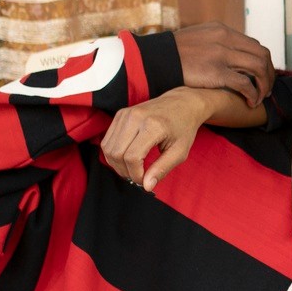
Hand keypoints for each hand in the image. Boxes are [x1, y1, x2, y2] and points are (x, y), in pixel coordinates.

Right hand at [101, 87, 249, 190]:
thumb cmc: (184, 128)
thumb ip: (162, 169)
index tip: (145, 181)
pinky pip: (107, 140)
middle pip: (116, 153)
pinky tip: (128, 158)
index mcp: (153, 126)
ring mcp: (125, 114)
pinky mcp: (120, 114)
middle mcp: (135, 117)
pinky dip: (114, 154)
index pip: (132, 157)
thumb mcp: (180, 152)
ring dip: (117, 165)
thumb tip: (147, 187)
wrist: (182, 103)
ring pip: (108, 148)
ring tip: (133, 169)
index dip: (136, 174)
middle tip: (139, 177)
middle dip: (124, 171)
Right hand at [173, 22, 273, 106]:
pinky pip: (245, 84)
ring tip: (260, 97)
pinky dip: (252, 94)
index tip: (262, 76)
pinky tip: (250, 102)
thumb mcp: (199, 39)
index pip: (254, 45)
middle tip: (266, 89)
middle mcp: (225, 39)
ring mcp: (222, 54)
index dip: (263, 63)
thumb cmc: (174, 54)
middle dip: (269, 74)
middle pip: (262, 55)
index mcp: (222, 31)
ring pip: (259, 68)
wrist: (155, 59)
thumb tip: (230, 56)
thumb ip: (216, 44)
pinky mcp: (216, 72)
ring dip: (264, 85)